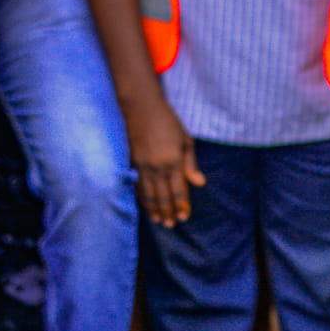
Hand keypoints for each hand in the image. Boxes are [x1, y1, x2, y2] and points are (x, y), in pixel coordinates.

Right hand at [126, 93, 203, 226]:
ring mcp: (141, 164)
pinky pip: (136, 184)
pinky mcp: (130, 160)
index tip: (184, 218)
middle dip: (168, 212)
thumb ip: (190, 164)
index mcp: (173, 161)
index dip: (181, 206)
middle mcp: (157, 166)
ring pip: (148, 193)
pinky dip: (141, 197)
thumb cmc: (167, 120)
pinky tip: (145, 205)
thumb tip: (199, 183)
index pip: (179, 191)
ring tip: (159, 221)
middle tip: (170, 225)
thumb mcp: (185, 140)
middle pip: (163, 196)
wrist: (140, 105)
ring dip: (154, 209)